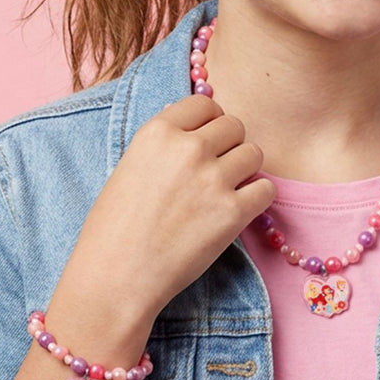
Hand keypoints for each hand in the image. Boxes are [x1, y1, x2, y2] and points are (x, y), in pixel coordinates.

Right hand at [74, 93, 274, 323]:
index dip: (210, 121)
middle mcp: (188, 148)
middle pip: (234, 125)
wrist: (115, 277)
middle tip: (217, 170)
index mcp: (158, 132)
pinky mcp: (232, 212)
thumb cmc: (114, 228)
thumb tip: (196, 126)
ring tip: (226, 191)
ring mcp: (213, 179)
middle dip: (229, 145)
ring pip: (254, 154)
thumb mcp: (130, 166)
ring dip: (245, 170)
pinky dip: (257, 198)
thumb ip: (165, 144)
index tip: (207, 139)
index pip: (205, 103)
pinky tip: (238, 210)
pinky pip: (266, 189)